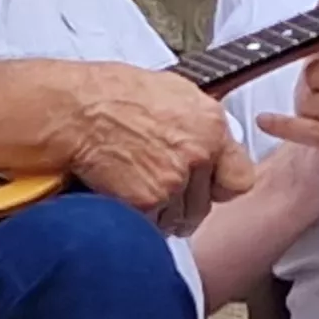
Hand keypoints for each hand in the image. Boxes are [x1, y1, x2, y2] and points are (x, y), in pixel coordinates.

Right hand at [57, 61, 253, 237]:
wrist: (77, 110)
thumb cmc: (112, 95)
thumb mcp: (171, 92)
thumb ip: (199, 123)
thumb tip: (209, 139)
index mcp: (211, 125)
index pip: (241, 178)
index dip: (221, 186)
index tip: (209, 186)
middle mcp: (199, 153)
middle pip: (206, 204)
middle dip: (185, 202)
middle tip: (160, 188)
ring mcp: (175, 179)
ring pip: (180, 219)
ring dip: (162, 214)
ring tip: (138, 190)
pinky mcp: (149, 200)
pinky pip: (153, 225)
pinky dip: (139, 219)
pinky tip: (125, 197)